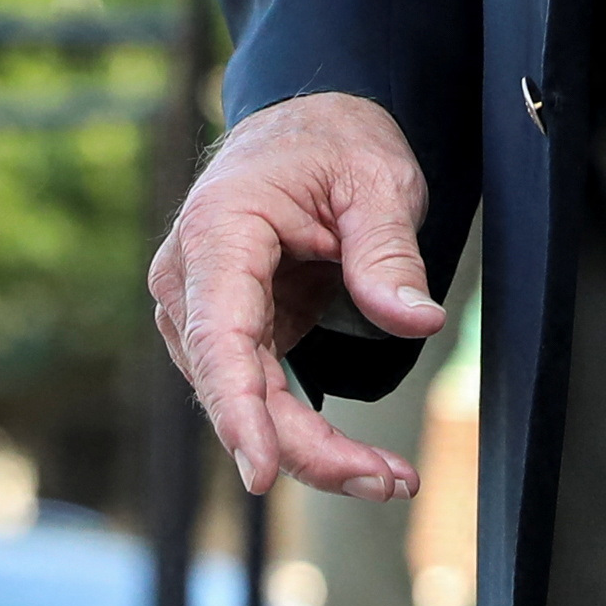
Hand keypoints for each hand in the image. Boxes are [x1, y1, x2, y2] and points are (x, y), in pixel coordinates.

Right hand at [148, 91, 449, 499]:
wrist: (306, 126)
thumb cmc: (334, 144)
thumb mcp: (377, 182)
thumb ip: (387, 252)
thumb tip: (415, 320)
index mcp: (217, 232)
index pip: (217, 335)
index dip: (238, 409)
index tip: (262, 471)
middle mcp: (190, 280)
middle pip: (236, 387)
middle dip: (306, 448)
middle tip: (388, 480)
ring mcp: (201, 313)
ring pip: (246, 404)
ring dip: (312, 451)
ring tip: (391, 476)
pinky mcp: (228, 334)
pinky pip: (259, 395)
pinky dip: (305, 434)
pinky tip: (360, 462)